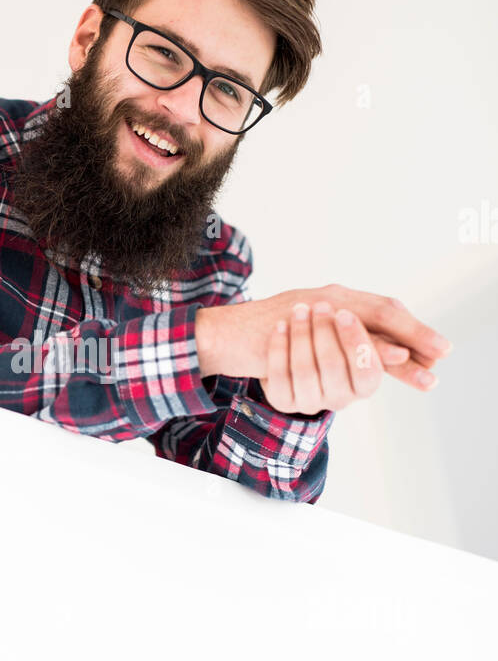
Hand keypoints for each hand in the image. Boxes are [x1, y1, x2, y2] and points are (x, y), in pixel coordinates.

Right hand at [196, 284, 451, 393]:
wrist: (221, 333)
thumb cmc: (266, 333)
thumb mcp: (310, 330)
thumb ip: (343, 337)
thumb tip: (388, 354)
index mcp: (333, 297)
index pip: (382, 308)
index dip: (413, 326)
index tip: (439, 349)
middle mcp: (327, 299)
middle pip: (381, 315)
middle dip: (415, 336)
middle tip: (440, 357)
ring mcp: (310, 313)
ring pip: (360, 331)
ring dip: (390, 349)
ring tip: (416, 364)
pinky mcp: (297, 332)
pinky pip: (333, 345)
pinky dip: (365, 351)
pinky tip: (387, 358)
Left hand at [258, 301, 386, 414]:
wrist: (279, 334)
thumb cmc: (330, 324)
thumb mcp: (360, 320)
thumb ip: (384, 334)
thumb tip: (404, 354)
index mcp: (365, 382)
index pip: (369, 372)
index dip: (357, 343)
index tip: (345, 313)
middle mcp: (340, 398)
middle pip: (334, 368)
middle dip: (326, 333)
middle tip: (321, 305)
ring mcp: (310, 401)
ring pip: (305, 371)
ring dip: (302, 335)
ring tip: (299, 309)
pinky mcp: (283, 400)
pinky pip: (279, 376)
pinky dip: (280, 347)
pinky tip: (281, 326)